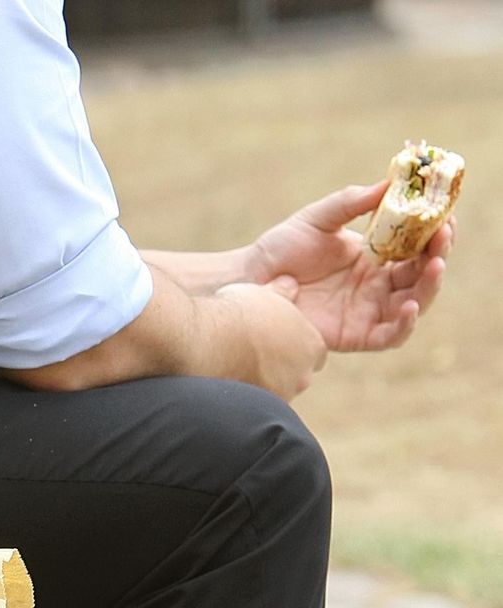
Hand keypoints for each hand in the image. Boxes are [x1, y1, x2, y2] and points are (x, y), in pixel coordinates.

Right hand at [212, 278, 327, 399]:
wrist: (204, 340)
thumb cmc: (235, 313)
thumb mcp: (263, 293)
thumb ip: (282, 293)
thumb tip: (290, 284)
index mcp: (312, 345)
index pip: (314, 351)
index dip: (294, 344)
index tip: (273, 339)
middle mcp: (303, 375)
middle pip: (297, 374)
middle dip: (280, 366)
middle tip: (252, 351)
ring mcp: (280, 395)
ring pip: (276, 390)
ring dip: (262, 381)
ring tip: (234, 364)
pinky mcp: (257, 411)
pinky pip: (254, 404)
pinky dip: (244, 393)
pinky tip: (225, 378)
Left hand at [244, 182, 452, 351]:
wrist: (251, 278)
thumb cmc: (283, 247)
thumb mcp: (318, 218)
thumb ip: (351, 202)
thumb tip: (389, 182)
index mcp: (376, 258)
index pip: (418, 247)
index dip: (436, 234)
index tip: (446, 216)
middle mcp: (378, 286)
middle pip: (422, 275)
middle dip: (437, 255)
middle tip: (442, 236)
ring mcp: (369, 311)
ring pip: (414, 304)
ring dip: (429, 287)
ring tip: (434, 265)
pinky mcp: (355, 335)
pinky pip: (389, 335)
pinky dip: (404, 324)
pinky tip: (408, 306)